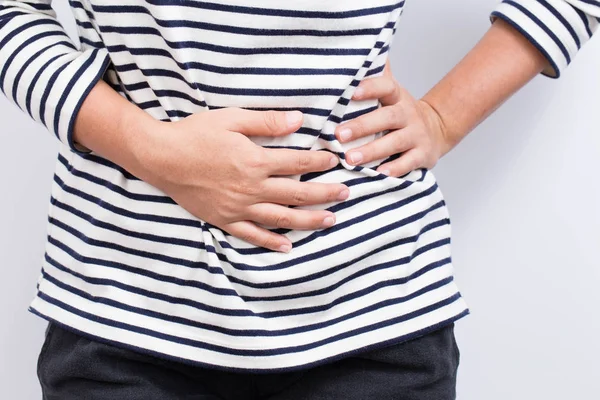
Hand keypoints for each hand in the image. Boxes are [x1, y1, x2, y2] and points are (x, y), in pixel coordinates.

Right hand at [136, 108, 349, 252]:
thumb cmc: (194, 134)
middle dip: (325, 194)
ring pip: (281, 218)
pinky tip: (287, 246)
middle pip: (296, 193)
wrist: (160, 157)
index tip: (335, 160)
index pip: (297, 162)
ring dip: (308, 220)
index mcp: (255, 161)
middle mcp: (251, 188)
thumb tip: (299, 119)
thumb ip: (266, 121)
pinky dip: (271, 242)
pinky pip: (252, 234)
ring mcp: (238, 207)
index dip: (319, 161)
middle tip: (346, 194)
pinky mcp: (224, 219)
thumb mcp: (231, 119)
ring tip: (330, 221)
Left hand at [335, 61, 451, 177]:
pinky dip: (395, 169)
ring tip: (350, 159)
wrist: (436, 129)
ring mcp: (417, 134)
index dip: (370, 88)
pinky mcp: (423, 155)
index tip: (351, 93)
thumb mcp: (391, 92)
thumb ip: (376, 75)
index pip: (385, 87)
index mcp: (396, 97)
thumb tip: (358, 49)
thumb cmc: (400, 112)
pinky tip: (379, 174)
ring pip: (395, 142)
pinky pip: (409, 162)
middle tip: (338, 135)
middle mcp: (408, 114)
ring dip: (372, 151)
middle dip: (362, 126)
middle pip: (387, 117)